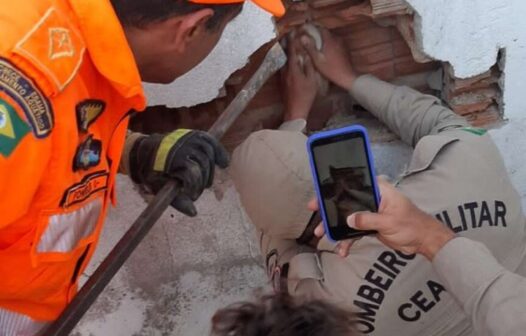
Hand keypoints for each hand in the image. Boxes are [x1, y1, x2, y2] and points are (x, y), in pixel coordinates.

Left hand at [129, 130, 228, 216]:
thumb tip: (193, 213)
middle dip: (203, 180)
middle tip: (198, 190)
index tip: (191, 195)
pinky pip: (211, 141)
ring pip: (209, 152)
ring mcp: (187, 138)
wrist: (143, 152)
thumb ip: (177, 200)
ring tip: (206, 181)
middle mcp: (180, 145)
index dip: (194, 187)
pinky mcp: (193, 134)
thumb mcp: (159, 188)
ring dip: (211, 170)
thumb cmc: (151, 172)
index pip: (193, 173)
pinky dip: (219, 151)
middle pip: (203, 164)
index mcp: (170, 158)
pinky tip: (224, 163)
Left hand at [282, 37, 317, 120]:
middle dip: (286, 45)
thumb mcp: (311, 80)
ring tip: (287, 45)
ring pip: (283, 61)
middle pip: (284, 55)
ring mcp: (282, 77)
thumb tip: (306, 55)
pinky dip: (285, 61)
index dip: (293, 41)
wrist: (295, 110)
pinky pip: (283, 67)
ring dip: (285, 52)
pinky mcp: (282, 82)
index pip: (292, 52)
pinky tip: (288, 61)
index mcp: (293, 69)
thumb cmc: (305, 96)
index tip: (293, 33)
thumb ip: (308, 66)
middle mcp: (285, 71)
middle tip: (288, 36)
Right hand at [300, 28, 356, 90]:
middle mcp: (336, 38)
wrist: (347, 76)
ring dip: (323, 37)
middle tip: (309, 35)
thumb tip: (303, 37)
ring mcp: (342, 43)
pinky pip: (335, 41)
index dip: (312, 26)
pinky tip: (325, 49)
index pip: (320, 27)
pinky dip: (329, 42)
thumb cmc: (331, 69)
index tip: (305, 27)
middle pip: (325, 31)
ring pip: (330, 36)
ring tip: (316, 42)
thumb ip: (310, 47)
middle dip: (317, 31)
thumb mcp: (317, 60)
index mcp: (329, 40)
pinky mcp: (344, 48)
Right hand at [312, 178, 454, 259]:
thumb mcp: (389, 221)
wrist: (423, 241)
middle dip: (330, 213)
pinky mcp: (370, 225)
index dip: (333, 191)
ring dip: (335, 228)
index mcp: (377, 189)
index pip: (352, 186)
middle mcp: (371, 198)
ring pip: (347, 217)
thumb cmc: (411, 225)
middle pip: (345, 202)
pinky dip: (347, 240)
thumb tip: (348, 220)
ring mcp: (370, 212)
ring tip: (323, 237)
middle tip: (317, 221)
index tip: (319, 199)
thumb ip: (368, 219)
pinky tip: (342, 251)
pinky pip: (354, 231)